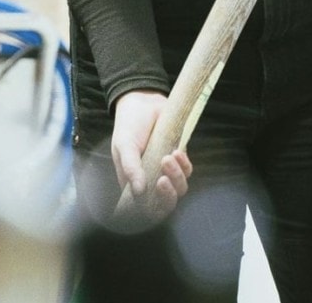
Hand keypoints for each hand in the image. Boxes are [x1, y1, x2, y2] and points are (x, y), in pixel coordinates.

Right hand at [111, 90, 191, 216]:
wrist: (144, 101)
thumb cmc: (129, 124)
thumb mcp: (124, 144)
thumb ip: (130, 167)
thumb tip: (138, 191)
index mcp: (135, 182)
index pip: (145, 207)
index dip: (152, 211)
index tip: (153, 201)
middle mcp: (152, 180)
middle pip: (166, 202)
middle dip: (168, 196)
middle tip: (163, 181)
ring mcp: (166, 170)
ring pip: (180, 188)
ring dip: (176, 176)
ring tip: (168, 156)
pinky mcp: (179, 158)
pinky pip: (187, 170)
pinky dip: (184, 164)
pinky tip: (176, 151)